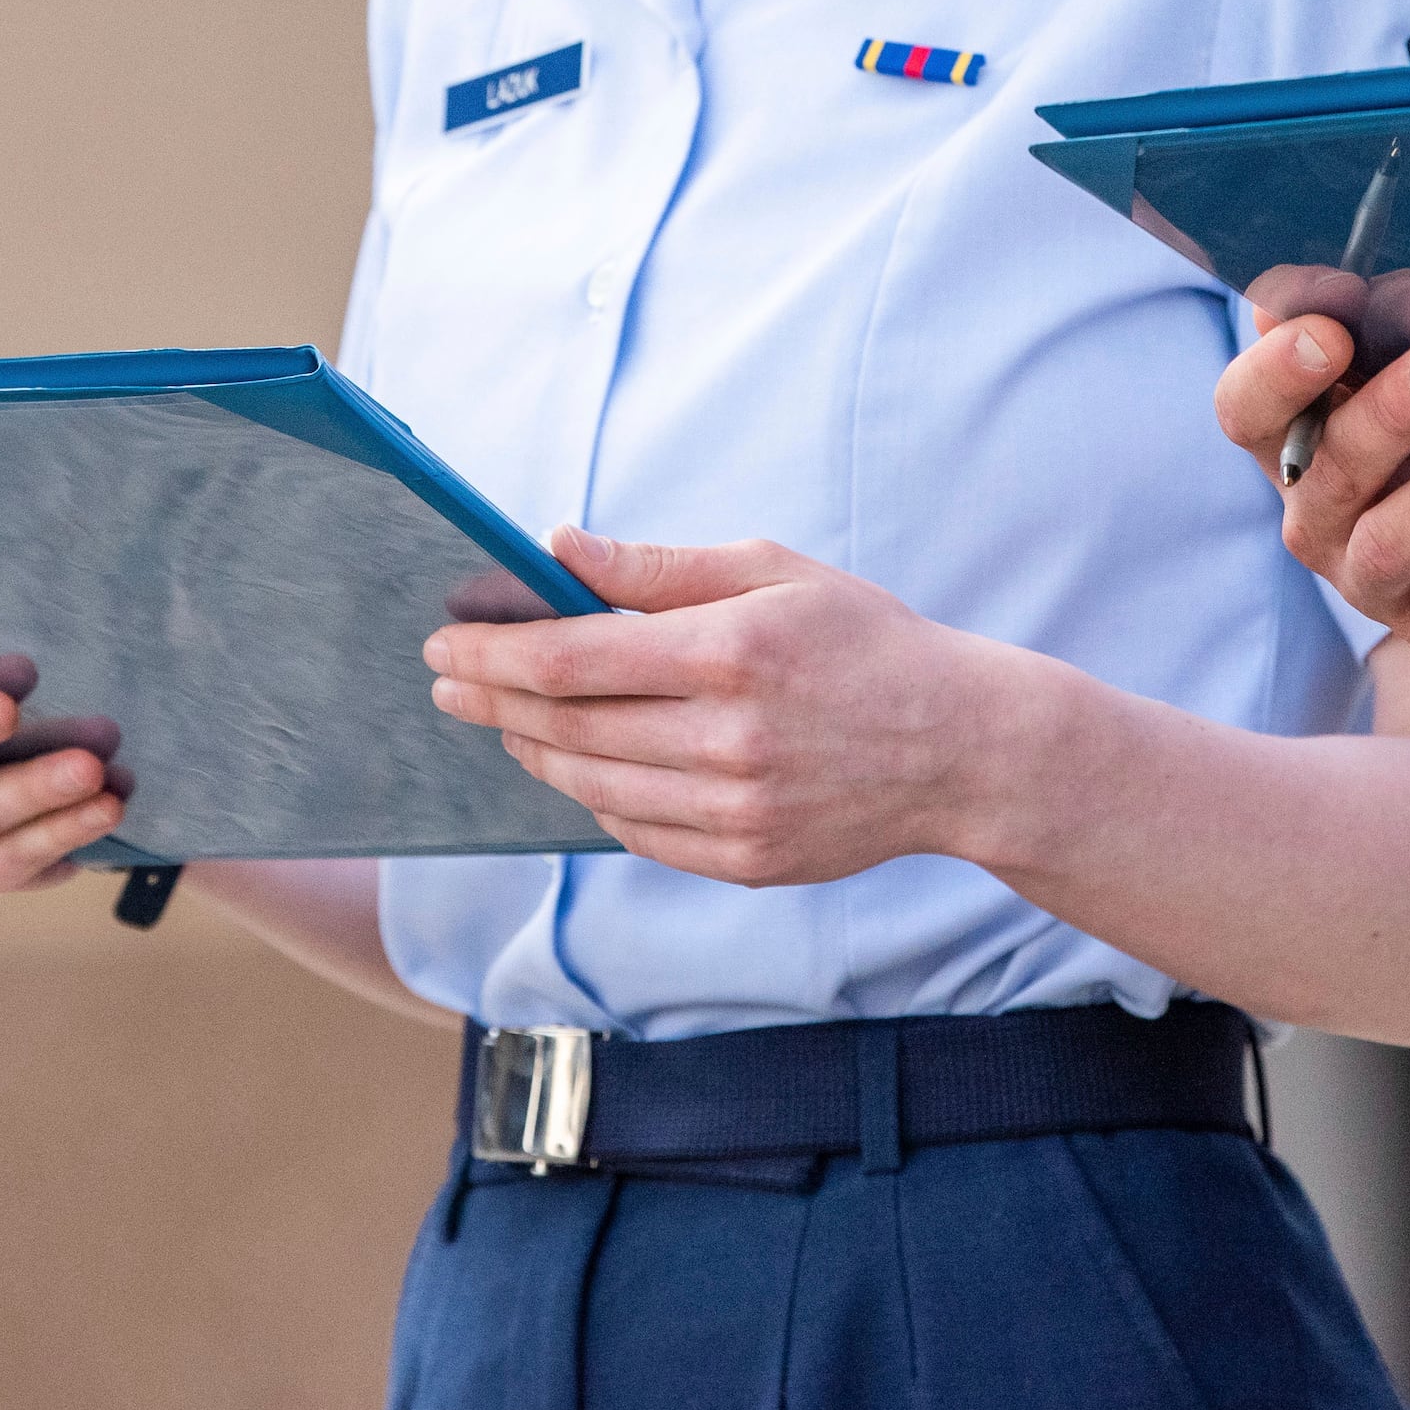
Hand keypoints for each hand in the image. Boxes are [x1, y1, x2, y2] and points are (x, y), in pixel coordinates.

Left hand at [422, 528, 1006, 885]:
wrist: (962, 748)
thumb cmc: (864, 642)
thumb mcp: (773, 572)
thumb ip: (658, 568)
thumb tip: (557, 549)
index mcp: (730, 651)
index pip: (571, 659)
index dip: (493, 654)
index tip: (446, 642)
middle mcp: (728, 738)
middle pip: (566, 727)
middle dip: (491, 702)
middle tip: (446, 682)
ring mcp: (736, 810)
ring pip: (591, 786)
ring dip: (532, 751)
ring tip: (503, 721)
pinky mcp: (745, 860)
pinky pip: (636, 832)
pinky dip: (591, 797)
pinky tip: (575, 766)